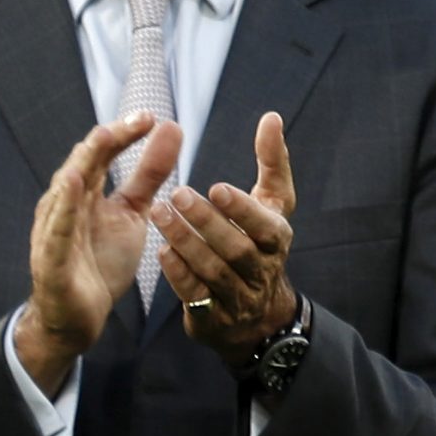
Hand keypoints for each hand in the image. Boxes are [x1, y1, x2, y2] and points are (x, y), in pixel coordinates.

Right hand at [16, 110, 182, 393]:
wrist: (78, 316)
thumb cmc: (100, 261)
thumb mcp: (132, 212)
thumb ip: (148, 173)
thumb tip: (172, 127)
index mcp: (85, 192)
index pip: (102, 154)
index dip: (125, 134)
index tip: (154, 117)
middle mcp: (64, 204)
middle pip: (85, 164)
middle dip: (109, 140)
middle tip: (137, 120)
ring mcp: (54, 230)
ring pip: (67, 191)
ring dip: (85, 163)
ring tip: (104, 137)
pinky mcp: (52, 259)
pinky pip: (58, 231)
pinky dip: (65, 207)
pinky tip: (74, 184)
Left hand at [155, 109, 298, 370]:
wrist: (257, 315)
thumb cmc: (259, 243)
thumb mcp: (272, 205)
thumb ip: (272, 163)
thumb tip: (271, 117)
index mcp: (277, 240)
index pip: (264, 226)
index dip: (242, 209)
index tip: (216, 187)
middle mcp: (261, 270)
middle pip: (235, 248)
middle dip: (206, 221)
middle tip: (176, 194)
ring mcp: (239, 297)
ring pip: (213, 271)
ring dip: (185, 242)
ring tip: (158, 213)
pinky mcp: (214, 318)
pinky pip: (195, 296)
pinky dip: (178, 274)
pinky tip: (161, 251)